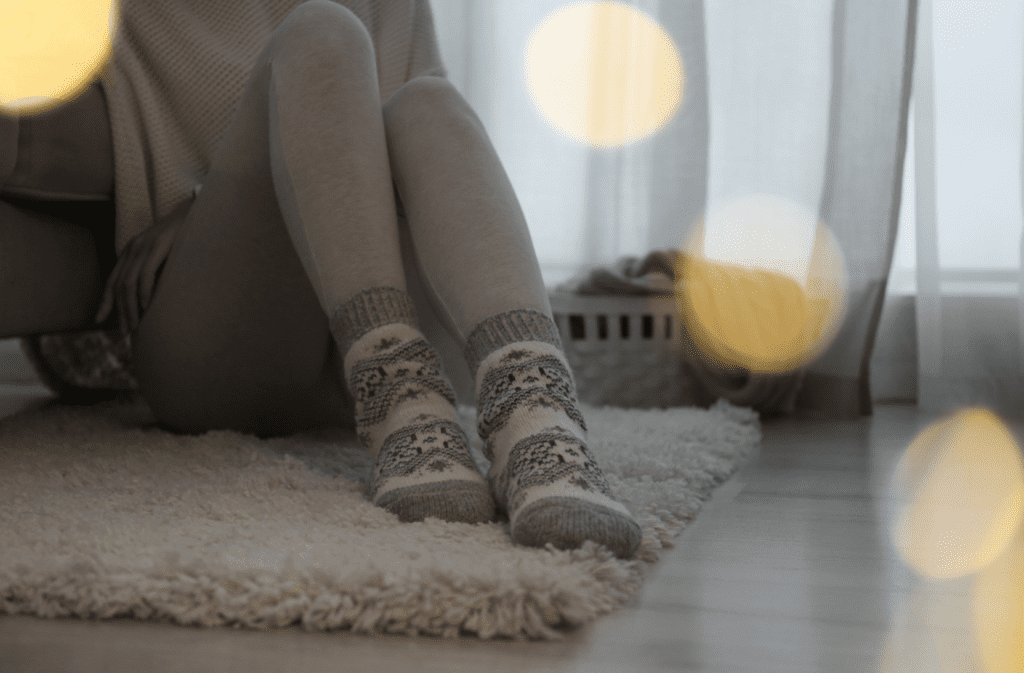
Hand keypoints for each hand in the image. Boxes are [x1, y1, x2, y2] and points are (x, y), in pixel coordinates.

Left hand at [95, 200, 189, 335]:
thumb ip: (153, 271)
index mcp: (130, 252)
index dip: (104, 301)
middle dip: (121, 311)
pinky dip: (144, 292)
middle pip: (119, 286)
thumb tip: (150, 298)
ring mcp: (144, 246)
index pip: (112, 281)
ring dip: (131, 307)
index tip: (99, 320)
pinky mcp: (158, 245)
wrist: (196, 212)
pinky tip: (147, 305)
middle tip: (127, 331)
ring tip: (137, 324)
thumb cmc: (185, 238)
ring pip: (129, 283)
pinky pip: (146, 273)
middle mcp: (132, 248)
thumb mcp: (163, 256)